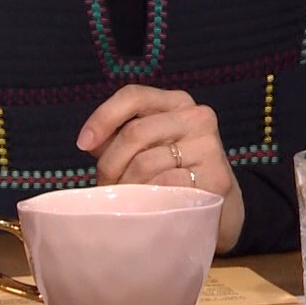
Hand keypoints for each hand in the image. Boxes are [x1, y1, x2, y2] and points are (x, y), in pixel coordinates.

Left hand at [80, 84, 244, 252]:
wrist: (223, 205)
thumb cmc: (176, 174)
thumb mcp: (150, 147)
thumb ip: (121, 139)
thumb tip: (90, 141)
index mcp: (177, 102)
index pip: (133, 96)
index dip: (103, 117)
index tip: (83, 144)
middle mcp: (197, 116)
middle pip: (135, 132)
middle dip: (110, 164)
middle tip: (104, 187)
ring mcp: (208, 146)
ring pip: (145, 163)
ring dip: (125, 187)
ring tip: (122, 201)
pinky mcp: (216, 177)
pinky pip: (165, 187)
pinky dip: (146, 200)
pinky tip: (146, 208)